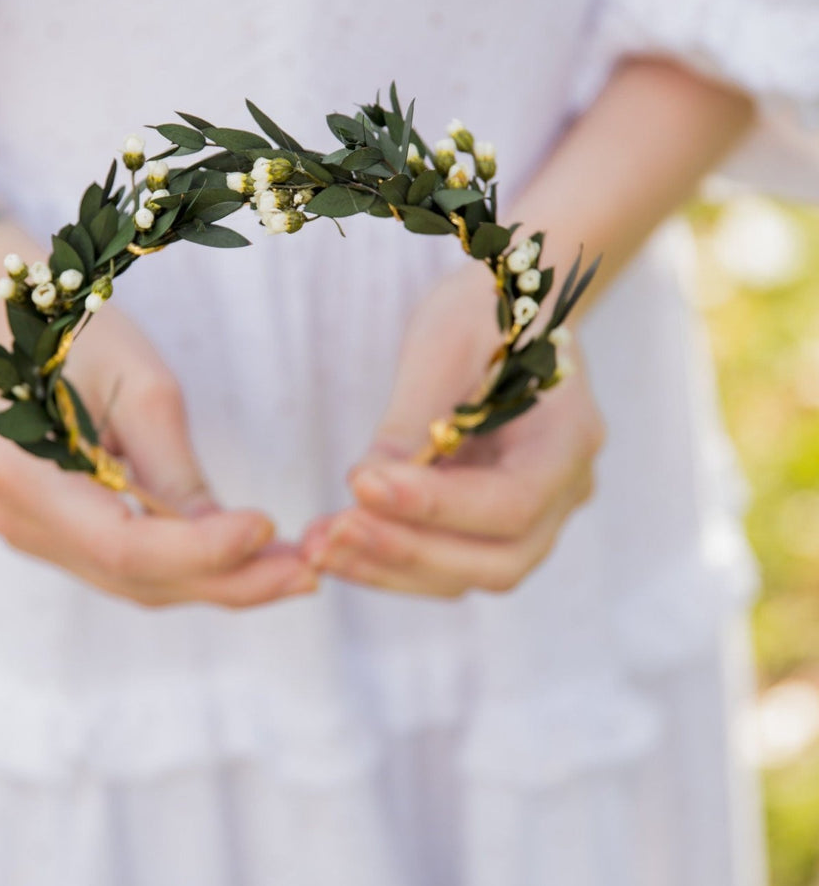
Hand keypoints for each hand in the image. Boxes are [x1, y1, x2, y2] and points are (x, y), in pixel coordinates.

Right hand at [0, 251, 316, 608]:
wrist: (8, 325)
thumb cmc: (78, 336)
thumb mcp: (139, 387)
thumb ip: (177, 472)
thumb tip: (240, 543)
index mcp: (19, 474)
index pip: (123, 544)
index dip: (202, 550)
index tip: (269, 529)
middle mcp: (12, 520)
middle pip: (133, 576)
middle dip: (228, 579)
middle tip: (309, 572)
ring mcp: (25, 534)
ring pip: (134, 582)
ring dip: (217, 581)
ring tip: (291, 570)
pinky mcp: (48, 536)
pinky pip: (125, 567)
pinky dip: (187, 567)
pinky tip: (246, 560)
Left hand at [301, 270, 604, 596]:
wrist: (506, 310)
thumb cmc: (481, 313)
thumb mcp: (444, 345)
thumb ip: (411, 422)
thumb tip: (365, 489)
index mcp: (569, 437)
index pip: (514, 501)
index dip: (438, 506)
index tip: (360, 484)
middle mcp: (565, 491)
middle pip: (499, 561)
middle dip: (408, 552)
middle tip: (330, 533)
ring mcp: (536, 516)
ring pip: (468, 575)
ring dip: (387, 568)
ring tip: (316, 548)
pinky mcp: (490, 526)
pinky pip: (446, 561)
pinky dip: (388, 560)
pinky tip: (330, 546)